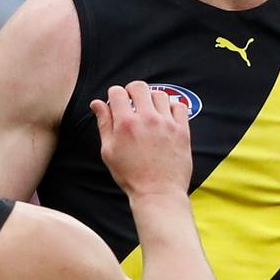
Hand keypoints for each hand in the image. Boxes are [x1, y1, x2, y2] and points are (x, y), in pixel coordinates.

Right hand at [91, 81, 191, 199]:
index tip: (117, 102)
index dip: (114, 95)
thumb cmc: (131, 176)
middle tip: (132, 101)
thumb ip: (104, 124)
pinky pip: (179, 106)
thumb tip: (97, 104)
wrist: (158, 193)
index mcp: (125, 123)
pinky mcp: (182, 130)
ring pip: (160, 94)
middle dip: (132, 91)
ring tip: (149, 111)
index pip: (117, 92)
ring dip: (152, 98)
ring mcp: (166, 123)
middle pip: (139, 87)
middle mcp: (147, 118)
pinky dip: (172, 107)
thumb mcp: (109, 151)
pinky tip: (166, 117)